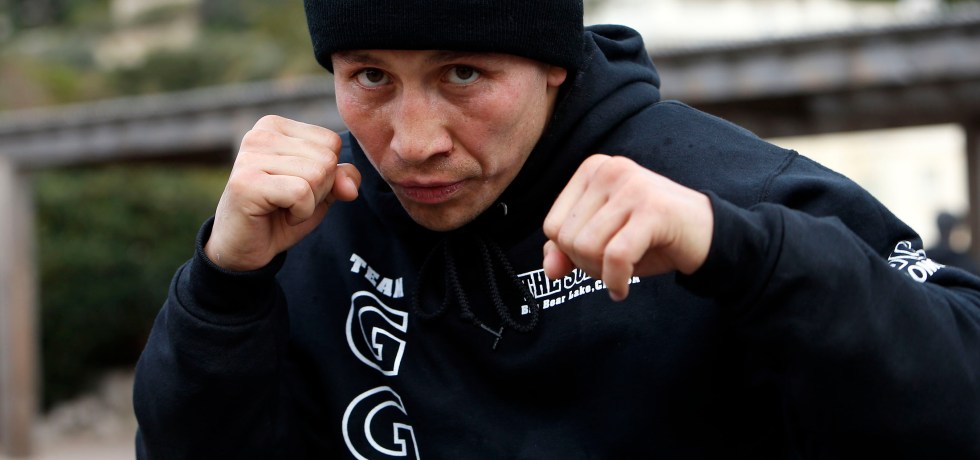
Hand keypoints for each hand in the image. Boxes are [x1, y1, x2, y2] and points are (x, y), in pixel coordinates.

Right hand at [205, 115, 360, 270]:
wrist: (243, 248)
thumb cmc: (280, 215)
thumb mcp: (320, 192)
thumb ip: (342, 178)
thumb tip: (351, 186)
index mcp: (276, 127)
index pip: (332, 142)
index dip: (327, 174)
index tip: (298, 187)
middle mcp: (260, 134)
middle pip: (327, 158)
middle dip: (320, 190)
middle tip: (289, 202)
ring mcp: (250, 156)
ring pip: (317, 174)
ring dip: (309, 203)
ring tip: (282, 207)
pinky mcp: (247, 182)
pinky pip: (301, 193)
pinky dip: (300, 212)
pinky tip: (277, 214)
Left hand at [542, 154, 712, 300]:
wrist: (708, 236)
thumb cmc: (650, 237)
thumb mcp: (603, 241)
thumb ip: (567, 251)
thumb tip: (550, 270)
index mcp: (593, 170)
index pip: (553, 226)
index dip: (571, 253)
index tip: (599, 258)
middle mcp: (610, 170)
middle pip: (567, 238)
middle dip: (587, 265)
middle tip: (614, 267)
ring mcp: (633, 187)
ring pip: (587, 248)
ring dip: (602, 274)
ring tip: (623, 271)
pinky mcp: (653, 209)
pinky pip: (615, 257)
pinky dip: (616, 281)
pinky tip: (623, 289)